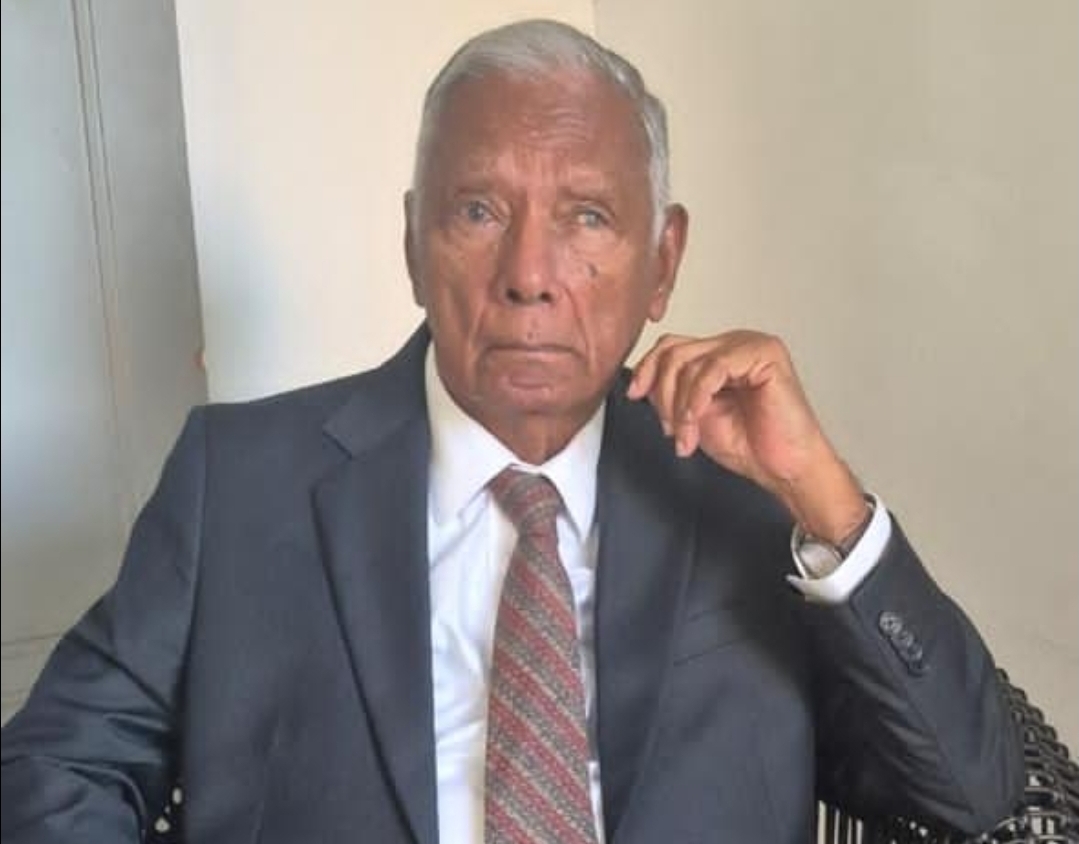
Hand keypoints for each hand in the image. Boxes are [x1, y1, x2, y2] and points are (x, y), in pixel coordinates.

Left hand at [627, 331, 867, 543]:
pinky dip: (696, 399)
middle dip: (663, 395)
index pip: (671, 346)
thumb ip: (671, 392)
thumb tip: (641, 380)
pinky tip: (696, 424)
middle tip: (671, 430)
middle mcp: (734, 344)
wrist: (784, 469)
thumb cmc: (749, 445)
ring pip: (689, 361)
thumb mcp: (693, 414)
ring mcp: (750, 345)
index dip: (647, 369)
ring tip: (687, 436)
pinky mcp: (765, 354)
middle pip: (674, 351)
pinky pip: (713, 368)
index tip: (634, 395)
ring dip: (679, 406)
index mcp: (718, 353)